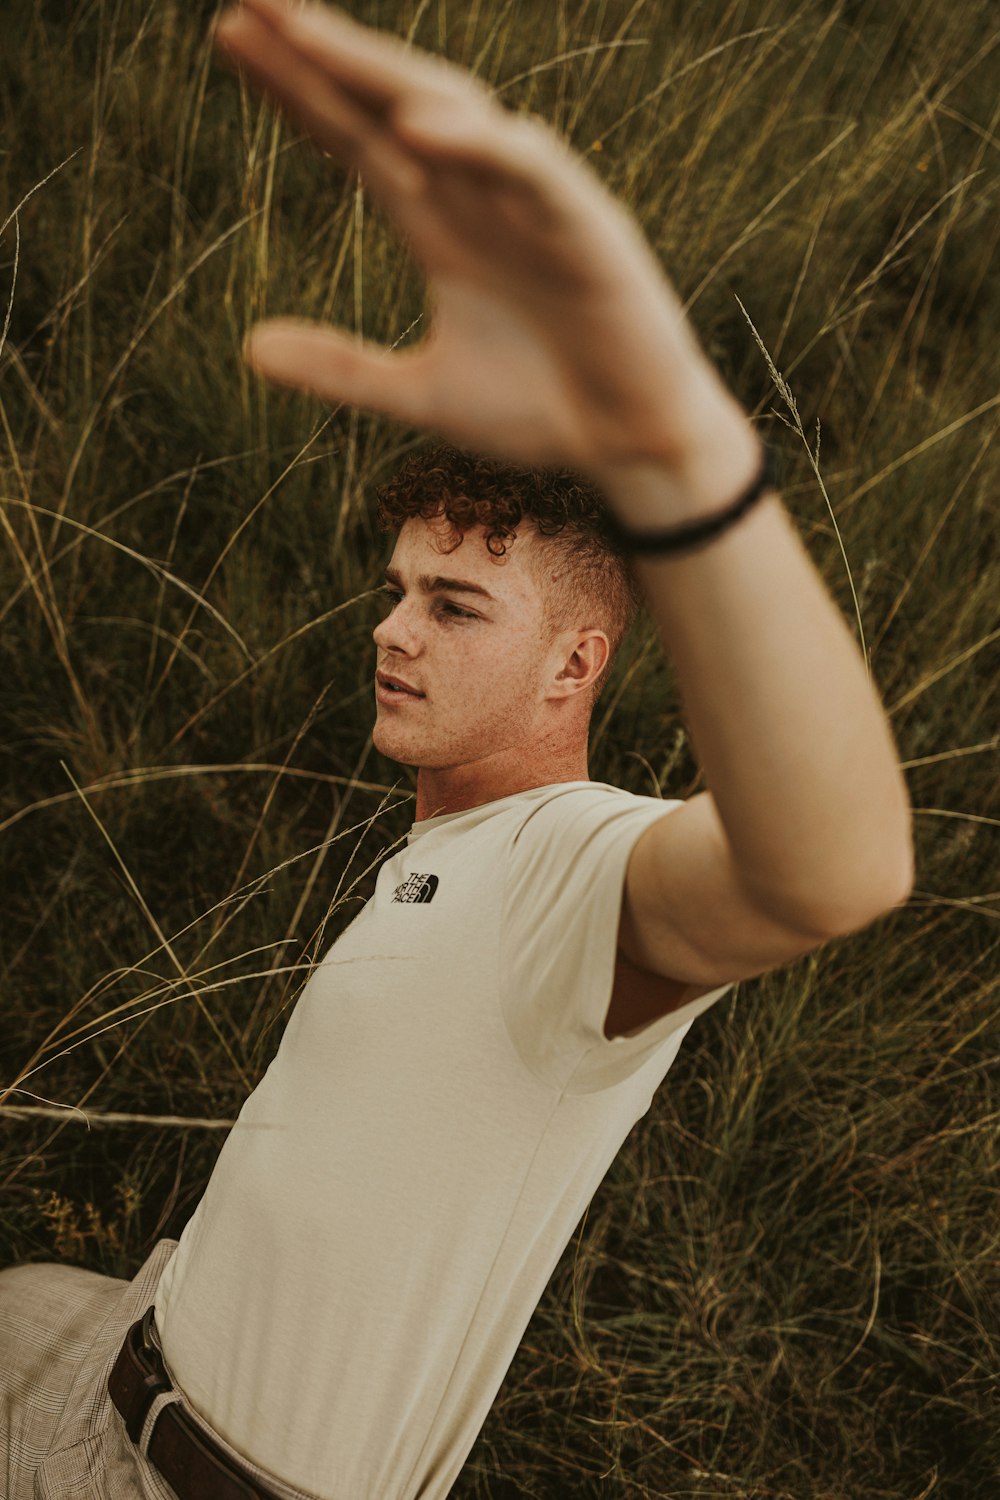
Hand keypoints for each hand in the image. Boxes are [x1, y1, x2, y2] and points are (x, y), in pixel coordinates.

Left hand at [213, 0, 752, 477]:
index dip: (295, 88)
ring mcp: (532, 204)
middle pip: (390, 104)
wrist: (628, 447)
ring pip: (455, 112)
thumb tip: (248, 348)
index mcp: (439, 228)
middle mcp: (479, 197)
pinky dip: (478, 145)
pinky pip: (530, 169)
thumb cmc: (538, 414)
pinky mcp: (587, 227)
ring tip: (307, 34)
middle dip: (324, 51)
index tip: (231, 34)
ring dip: (382, 72)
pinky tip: (415, 125)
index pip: (355, 138)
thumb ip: (342, 368)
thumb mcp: (422, 395)